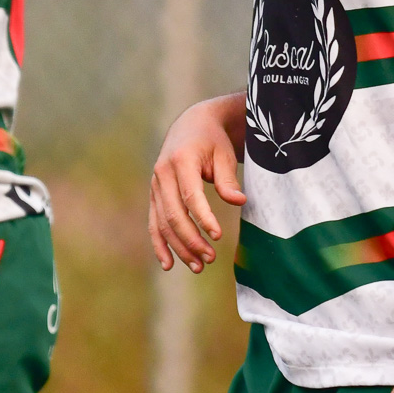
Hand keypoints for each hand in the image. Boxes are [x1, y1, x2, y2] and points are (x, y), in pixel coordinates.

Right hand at [148, 96, 245, 272]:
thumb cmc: (212, 141)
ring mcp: (156, 186)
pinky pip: (154, 223)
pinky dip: (160, 244)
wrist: (190, 126)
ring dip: (179, 247)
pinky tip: (169, 264)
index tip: (218, 236)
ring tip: (199, 266)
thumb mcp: (224, 154)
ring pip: (163, 223)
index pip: (190, 195)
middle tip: (211, 259)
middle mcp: (163, 174)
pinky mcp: (155, 196)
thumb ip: (227, 179)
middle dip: (191, 240)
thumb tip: (239, 201)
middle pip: (174, 214)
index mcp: (181, 160)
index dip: (203, 217)